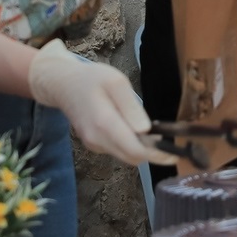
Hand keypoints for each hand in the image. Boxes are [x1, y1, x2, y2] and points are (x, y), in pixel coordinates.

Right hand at [28, 41, 176, 167]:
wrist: (63, 85)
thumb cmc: (92, 79)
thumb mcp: (116, 82)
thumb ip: (131, 107)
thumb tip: (146, 130)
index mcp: (105, 124)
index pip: (135, 150)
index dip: (157, 153)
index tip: (173, 152)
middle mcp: (98, 140)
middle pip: (133, 157)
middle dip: (151, 152)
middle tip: (165, 136)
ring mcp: (94, 145)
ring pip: (126, 156)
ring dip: (141, 148)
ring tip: (150, 130)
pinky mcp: (94, 145)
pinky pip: (117, 150)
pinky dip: (129, 144)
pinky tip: (132, 128)